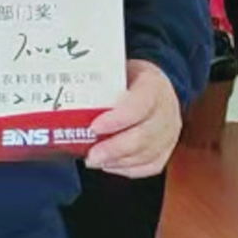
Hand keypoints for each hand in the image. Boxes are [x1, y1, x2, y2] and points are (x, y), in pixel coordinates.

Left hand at [84, 59, 181, 178]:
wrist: (156, 85)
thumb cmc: (130, 77)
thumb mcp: (118, 68)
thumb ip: (100, 82)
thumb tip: (67, 95)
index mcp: (154, 85)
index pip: (138, 106)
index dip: (117, 120)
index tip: (94, 127)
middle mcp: (166, 111)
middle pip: (143, 136)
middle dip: (114, 149)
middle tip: (91, 156)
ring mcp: (170, 132)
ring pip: (147, 154)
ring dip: (118, 161)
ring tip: (94, 161)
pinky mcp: (168, 149)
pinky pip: (151, 165)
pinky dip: (128, 169)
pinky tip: (109, 165)